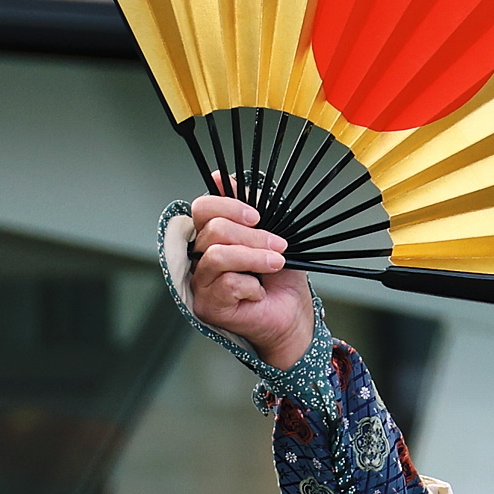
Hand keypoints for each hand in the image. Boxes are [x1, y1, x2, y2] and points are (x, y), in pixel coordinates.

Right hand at [188, 192, 316, 370]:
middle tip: (278, 246)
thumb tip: (221, 178)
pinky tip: (258, 293)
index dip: (228, 205)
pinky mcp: (207, 305)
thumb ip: (251, 207)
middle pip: (213, 230)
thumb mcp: (272, 234)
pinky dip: (250, 286)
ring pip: (218, 256)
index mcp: (212, 236)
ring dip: (254, 258)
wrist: (292, 315)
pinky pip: (226, 284)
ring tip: (275, 264)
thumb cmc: (281, 278)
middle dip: (252, 236)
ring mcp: (200, 282)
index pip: (203, 208)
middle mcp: (200, 257)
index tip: (257, 216)